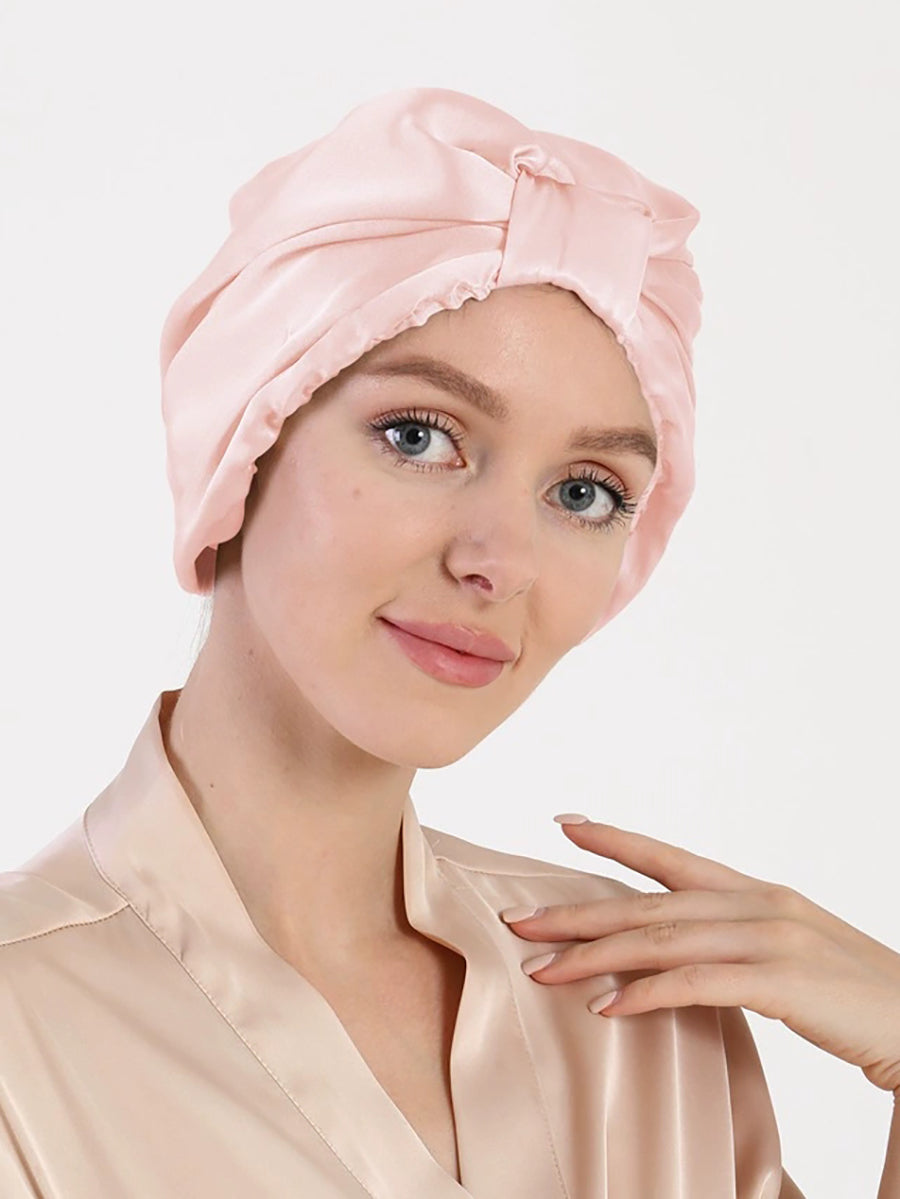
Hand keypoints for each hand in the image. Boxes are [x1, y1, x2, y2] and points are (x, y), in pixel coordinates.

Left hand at [500, 814, 899, 1094]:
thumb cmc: (854, 997)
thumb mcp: (789, 955)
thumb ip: (733, 944)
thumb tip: (671, 956)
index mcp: (759, 893)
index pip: (673, 858)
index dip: (618, 840)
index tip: (567, 824)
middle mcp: (759, 904)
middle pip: (650, 904)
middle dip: (579, 913)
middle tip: (521, 920)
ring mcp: (770, 938)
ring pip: (661, 940)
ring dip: (594, 956)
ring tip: (542, 969)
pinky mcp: (781, 980)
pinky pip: (697, 984)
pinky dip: (646, 994)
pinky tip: (606, 1006)